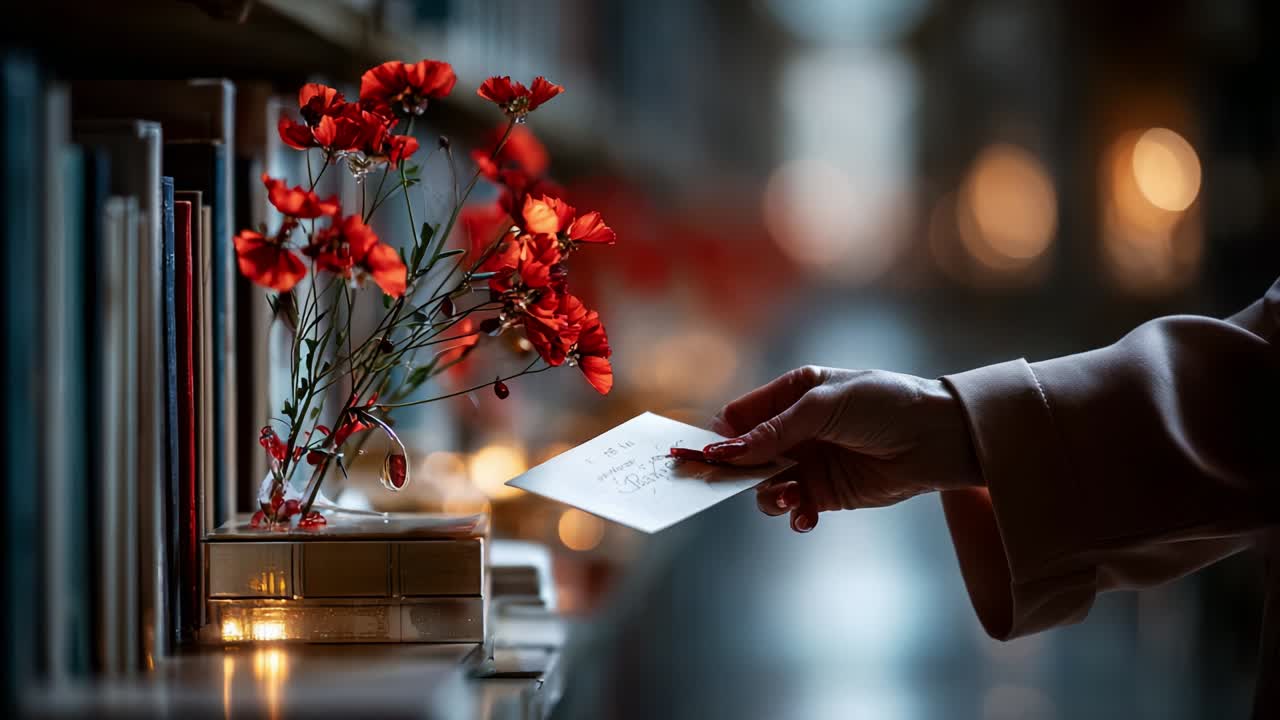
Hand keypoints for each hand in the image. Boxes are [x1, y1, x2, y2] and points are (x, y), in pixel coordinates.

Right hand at [705, 366, 982, 532]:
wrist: (940, 438)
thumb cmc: (886, 404)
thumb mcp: (824, 407)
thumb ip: (775, 431)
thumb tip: (726, 452)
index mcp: (792, 394)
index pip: (740, 416)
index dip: (720, 436)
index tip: (703, 457)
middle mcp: (796, 429)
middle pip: (746, 455)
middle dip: (736, 472)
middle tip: (726, 486)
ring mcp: (810, 462)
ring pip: (766, 485)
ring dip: (770, 495)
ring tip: (790, 498)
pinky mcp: (827, 493)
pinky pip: (795, 508)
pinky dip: (794, 515)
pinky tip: (805, 515)